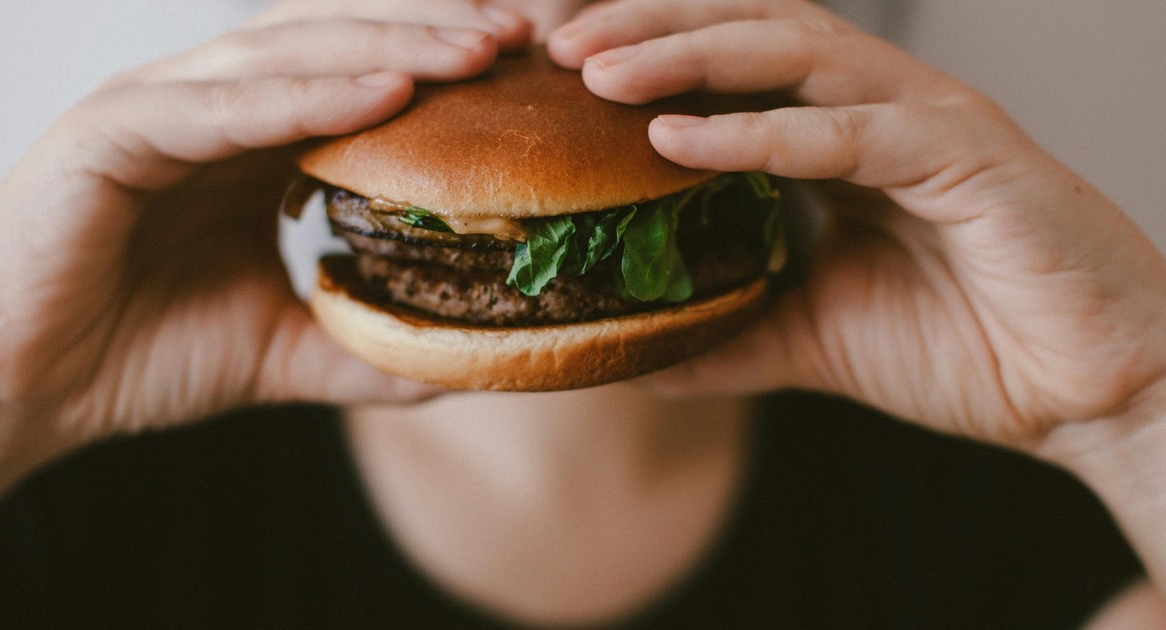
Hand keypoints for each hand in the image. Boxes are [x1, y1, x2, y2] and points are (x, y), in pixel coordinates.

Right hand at [0, 2, 530, 485]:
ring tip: (475, 49)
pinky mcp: (111, 132)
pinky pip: (225, 107)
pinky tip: (386, 92)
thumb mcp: (281, 350)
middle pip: (337, 48)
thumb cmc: (137, 354)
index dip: (438, 70)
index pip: (356, 82)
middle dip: (431, 35)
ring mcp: (159, 110)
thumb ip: (361, 346)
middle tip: (519, 38)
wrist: (22, 389)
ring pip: (289, 58)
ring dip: (388, 46)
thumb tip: (455, 362)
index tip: (522, 74)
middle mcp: (210, 110)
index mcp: (248, 145)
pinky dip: (307, 96)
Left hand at [547, 0, 1165, 451]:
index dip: (645, 56)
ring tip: (600, 71)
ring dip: (690, 54)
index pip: (730, 68)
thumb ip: (728, 331)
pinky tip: (681, 138)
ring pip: (795, 54)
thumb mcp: (812, 336)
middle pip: (749, 31)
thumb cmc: (966, 348)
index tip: (556, 74)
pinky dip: (764, 132)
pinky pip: (851, 132)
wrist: (1086, 394)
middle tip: (558, 45)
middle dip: (649, 28)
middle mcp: (877, 109)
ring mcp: (925, 122)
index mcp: (841, 138)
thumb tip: (637, 353)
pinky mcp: (968, 157)